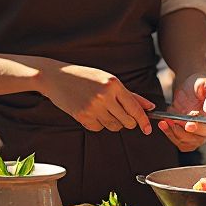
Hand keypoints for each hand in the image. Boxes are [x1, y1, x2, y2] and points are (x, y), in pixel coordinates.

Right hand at [40, 62, 154, 133]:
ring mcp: (93, 107)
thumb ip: (131, 95)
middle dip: (128, 122)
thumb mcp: (108, 80)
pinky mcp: (82, 117)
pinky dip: (98, 124)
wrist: (56, 77)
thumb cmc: (85, 77)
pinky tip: (91, 111)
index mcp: (113, 84)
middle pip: (127, 121)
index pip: (135, 108)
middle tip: (122, 115)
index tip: (148, 129)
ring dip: (113, 122)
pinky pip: (99, 128)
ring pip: (114, 126)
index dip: (144, 121)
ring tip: (103, 109)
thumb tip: (150, 107)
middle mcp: (104, 96)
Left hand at [157, 74, 205, 152]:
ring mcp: (193, 133)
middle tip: (171, 121)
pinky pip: (177, 141)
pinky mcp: (182, 132)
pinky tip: (163, 124)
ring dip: (173, 134)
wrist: (189, 85)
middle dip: (182, 132)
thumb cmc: (201, 85)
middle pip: (195, 140)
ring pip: (185, 143)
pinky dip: (169, 134)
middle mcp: (204, 129)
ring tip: (164, 122)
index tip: (189, 124)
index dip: (198, 129)